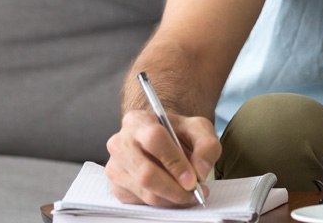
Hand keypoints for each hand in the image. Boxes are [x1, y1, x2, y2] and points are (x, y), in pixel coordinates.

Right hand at [105, 109, 220, 206]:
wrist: (162, 139)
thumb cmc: (177, 132)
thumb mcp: (198, 128)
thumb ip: (207, 145)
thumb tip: (200, 171)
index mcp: (138, 120)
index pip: (154, 140)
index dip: (175, 162)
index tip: (193, 179)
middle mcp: (120, 142)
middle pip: (146, 172)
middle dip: (174, 188)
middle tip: (194, 192)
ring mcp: (115, 166)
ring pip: (144, 191)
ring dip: (171, 198)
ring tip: (189, 194)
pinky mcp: (117, 186)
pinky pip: (141, 202)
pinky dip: (162, 202)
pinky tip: (173, 194)